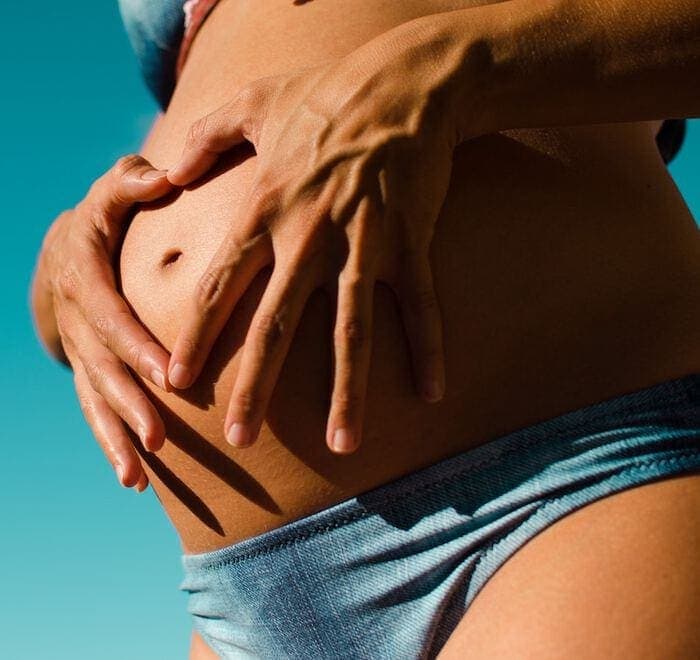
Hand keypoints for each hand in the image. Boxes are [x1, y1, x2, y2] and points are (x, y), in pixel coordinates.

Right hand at [39, 155, 174, 488]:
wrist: (66, 253)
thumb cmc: (104, 220)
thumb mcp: (110, 194)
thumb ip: (132, 184)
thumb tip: (166, 175)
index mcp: (84, 276)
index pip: (110, 315)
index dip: (135, 345)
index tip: (169, 374)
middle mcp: (77, 321)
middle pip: (102, 368)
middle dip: (130, 403)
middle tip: (160, 436)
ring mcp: (80, 352)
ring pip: (95, 399)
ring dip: (116, 437)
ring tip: (139, 474)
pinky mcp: (88, 371)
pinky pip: (96, 411)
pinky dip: (111, 444)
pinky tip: (135, 479)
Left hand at [166, 19, 461, 453]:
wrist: (403, 83)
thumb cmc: (326, 94)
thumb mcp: (252, 103)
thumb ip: (204, 138)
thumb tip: (165, 168)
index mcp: (267, 210)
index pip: (222, 286)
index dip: (197, 337)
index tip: (177, 382)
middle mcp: (309, 237)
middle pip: (276, 325)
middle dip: (255, 386)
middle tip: (238, 439)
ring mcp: (363, 244)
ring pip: (350, 330)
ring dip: (346, 391)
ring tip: (343, 444)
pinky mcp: (411, 243)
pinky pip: (420, 307)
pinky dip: (427, 350)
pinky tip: (431, 394)